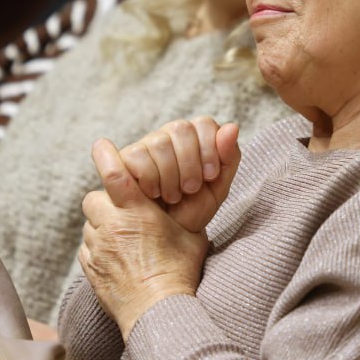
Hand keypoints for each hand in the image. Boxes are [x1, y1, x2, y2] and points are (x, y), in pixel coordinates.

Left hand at [79, 139, 210, 338]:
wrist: (158, 315)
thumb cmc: (181, 272)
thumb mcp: (192, 234)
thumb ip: (190, 208)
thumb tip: (207, 184)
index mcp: (135, 212)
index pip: (115, 172)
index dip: (106, 155)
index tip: (101, 144)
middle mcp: (110, 226)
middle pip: (94, 198)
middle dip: (105, 201)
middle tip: (123, 211)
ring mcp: (97, 249)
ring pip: (90, 225)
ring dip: (102, 226)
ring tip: (123, 238)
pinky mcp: (90, 270)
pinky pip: (88, 251)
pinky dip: (98, 250)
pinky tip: (118, 260)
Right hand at [118, 118, 241, 232]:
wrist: (167, 235)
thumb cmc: (192, 209)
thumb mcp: (217, 188)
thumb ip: (228, 158)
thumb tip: (232, 127)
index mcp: (195, 138)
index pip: (203, 124)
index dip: (209, 149)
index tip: (210, 176)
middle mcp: (170, 135)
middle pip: (181, 128)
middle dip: (190, 163)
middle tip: (191, 189)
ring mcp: (147, 144)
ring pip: (160, 142)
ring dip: (171, 175)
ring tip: (173, 196)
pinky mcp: (127, 157)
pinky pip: (138, 155)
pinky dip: (151, 179)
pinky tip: (154, 192)